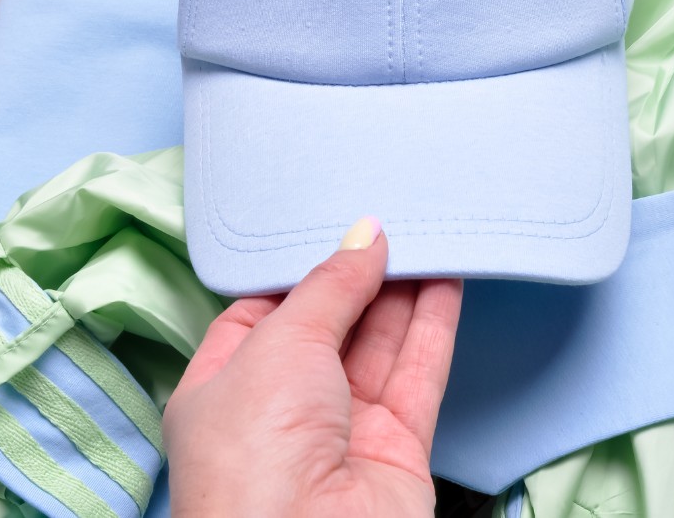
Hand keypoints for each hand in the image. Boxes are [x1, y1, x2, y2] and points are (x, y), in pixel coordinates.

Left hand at [164, 218, 463, 516]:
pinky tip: (450, 276)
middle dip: (360, 276)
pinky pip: (418, 375)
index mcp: (223, 387)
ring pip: (379, 347)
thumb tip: (365, 235)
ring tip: (428, 231)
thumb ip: (330, 285)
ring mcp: (341, 432)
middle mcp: (280, 412)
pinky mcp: (397, 449)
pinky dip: (435, 326)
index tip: (335, 225)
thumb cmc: (256, 450)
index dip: (300, 272)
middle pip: (329, 326)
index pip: (263, 314)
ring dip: (404, 292)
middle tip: (393, 222)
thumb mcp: (279, 342)